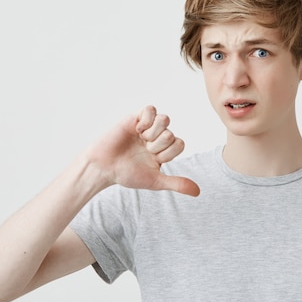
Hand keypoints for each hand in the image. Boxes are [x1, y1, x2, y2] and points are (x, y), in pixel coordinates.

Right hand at [85, 106, 199, 196]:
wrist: (104, 167)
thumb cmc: (127, 174)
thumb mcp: (155, 181)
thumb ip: (176, 183)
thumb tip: (198, 192)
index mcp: (164, 151)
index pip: (180, 144)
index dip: (168, 153)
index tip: (154, 159)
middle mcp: (157, 137)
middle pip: (171, 134)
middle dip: (157, 145)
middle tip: (144, 149)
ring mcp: (147, 127)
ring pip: (165, 119)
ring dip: (153, 131)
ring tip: (141, 138)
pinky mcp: (136, 118)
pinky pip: (151, 109)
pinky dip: (146, 120)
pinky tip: (137, 130)